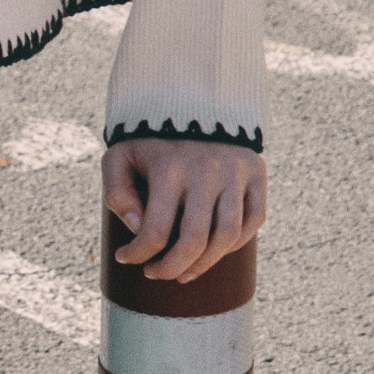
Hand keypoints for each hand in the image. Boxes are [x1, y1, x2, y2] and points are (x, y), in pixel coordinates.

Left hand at [104, 137, 264, 284]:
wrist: (193, 99)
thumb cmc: (149, 138)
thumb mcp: (120, 156)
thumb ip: (117, 191)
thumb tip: (137, 227)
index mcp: (169, 167)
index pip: (155, 231)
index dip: (138, 254)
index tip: (125, 258)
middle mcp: (207, 170)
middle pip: (194, 241)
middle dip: (170, 269)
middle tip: (155, 273)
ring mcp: (236, 172)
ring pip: (227, 238)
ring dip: (204, 265)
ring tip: (182, 272)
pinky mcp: (256, 172)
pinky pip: (254, 221)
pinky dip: (235, 244)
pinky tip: (212, 251)